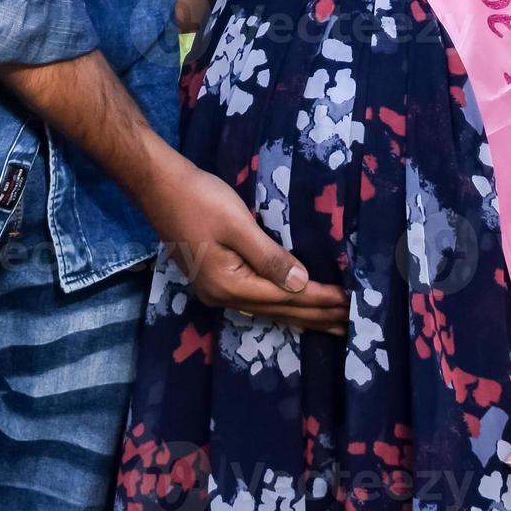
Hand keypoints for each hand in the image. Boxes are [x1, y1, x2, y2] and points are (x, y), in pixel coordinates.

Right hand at [140, 153, 348, 333]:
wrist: (159, 186)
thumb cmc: (199, 198)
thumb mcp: (237, 224)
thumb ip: (269, 256)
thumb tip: (301, 283)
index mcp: (229, 285)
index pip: (286, 297)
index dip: (320, 300)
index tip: (350, 303)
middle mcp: (222, 296)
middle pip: (279, 311)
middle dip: (316, 316)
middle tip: (351, 323)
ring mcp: (216, 290)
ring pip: (268, 309)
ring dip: (302, 315)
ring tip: (330, 324)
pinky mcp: (215, 279)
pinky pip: (257, 300)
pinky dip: (281, 305)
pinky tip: (293, 308)